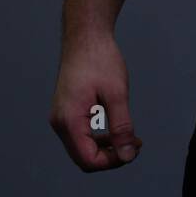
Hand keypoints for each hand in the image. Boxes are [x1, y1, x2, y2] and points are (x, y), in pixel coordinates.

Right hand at [49, 32, 142, 171]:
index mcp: (69, 120)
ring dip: (106, 147)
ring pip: (82, 147)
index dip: (113, 161)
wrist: (85, 35)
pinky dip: (99, 136)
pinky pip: (81, 134)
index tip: (134, 150)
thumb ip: (122, 127)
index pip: (88, 160)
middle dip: (111, 156)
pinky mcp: (66, 111)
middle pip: (84, 157)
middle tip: (135, 145)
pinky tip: (117, 128)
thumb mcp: (116, 94)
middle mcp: (60, 122)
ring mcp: (61, 117)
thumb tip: (128, 155)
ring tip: (131, 137)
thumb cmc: (100, 59)